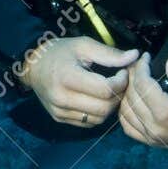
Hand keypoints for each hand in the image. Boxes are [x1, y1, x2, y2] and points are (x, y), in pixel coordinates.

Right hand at [19, 36, 139, 127]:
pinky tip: (97, 99)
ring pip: (99, 119)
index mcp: (67, 77)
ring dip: (110, 107)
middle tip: (119, 83)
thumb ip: (109, 54)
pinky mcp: (60, 118)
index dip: (121, 82)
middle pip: (104, 108)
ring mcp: (60, 111)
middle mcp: (62, 98)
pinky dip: (98, 113)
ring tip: (109, 91)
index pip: (105, 89)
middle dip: (118, 96)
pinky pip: (88, 123)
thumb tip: (135, 56)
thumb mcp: (83, 45)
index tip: (123, 72)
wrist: (32, 66)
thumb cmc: (60, 52)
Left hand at [119, 53, 167, 151]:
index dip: (141, 67)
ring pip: (125, 111)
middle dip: (131, 77)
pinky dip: (125, 113)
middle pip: (131, 96)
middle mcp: (153, 126)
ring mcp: (151, 136)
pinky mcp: (151, 142)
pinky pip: (128, 127)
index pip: (142, 84)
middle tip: (137, 65)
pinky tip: (131, 102)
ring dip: (126, 94)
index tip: (145, 57)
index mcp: (165, 111)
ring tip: (134, 81)